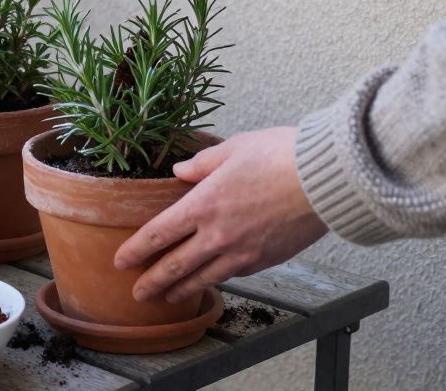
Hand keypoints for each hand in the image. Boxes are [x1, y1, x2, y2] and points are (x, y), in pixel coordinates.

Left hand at [114, 127, 327, 302]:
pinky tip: (210, 281)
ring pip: (203, 278)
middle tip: (137, 294)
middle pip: (175, 266)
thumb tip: (179, 171)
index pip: (158, 234)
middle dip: (152, 282)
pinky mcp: (265, 260)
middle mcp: (217, 235)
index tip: (120, 261)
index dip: (135, 250)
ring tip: (167, 298)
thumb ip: (201, 163)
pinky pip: (233, 274)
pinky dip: (216, 280)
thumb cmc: (280, 156)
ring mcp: (242, 252)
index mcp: (203, 204)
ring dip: (181, 290)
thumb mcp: (233, 148)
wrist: (325, 179)